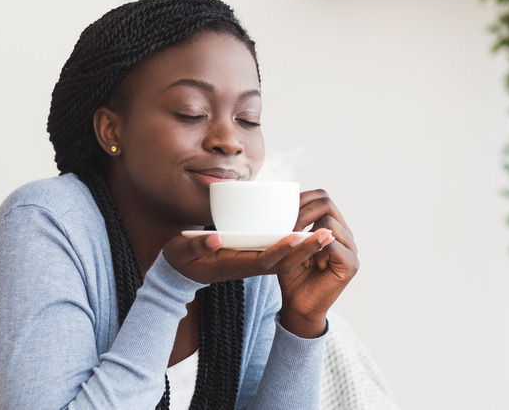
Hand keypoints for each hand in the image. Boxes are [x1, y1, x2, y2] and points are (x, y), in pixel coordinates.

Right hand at [162, 228, 332, 284]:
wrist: (181, 274)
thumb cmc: (180, 259)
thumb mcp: (182, 251)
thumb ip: (196, 246)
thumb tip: (214, 238)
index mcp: (233, 265)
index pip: (263, 259)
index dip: (281, 249)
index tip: (298, 235)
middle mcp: (248, 267)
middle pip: (283, 262)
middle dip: (306, 249)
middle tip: (328, 234)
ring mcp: (253, 265)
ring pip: (286, 261)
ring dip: (307, 249)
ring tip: (328, 234)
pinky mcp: (255, 260)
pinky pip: (281, 258)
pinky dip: (298, 249)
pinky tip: (312, 235)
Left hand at [277, 189, 359, 337]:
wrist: (298, 306)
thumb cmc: (291, 275)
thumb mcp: (289, 243)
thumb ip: (292, 224)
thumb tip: (283, 200)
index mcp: (333, 225)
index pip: (323, 197)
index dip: (302, 198)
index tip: (283, 211)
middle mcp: (345, 234)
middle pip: (327, 204)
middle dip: (302, 213)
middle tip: (288, 230)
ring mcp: (351, 248)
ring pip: (328, 223)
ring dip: (307, 235)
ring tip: (299, 252)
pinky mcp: (351, 264)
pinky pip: (331, 245)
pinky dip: (315, 252)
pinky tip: (309, 264)